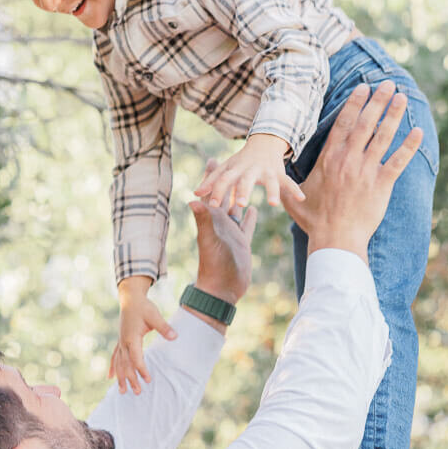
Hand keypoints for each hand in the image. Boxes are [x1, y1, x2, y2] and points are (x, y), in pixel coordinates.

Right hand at [110, 280, 176, 395]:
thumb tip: (175, 337)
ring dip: (121, 378)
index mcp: (131, 337)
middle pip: (126, 364)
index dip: (141, 370)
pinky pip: (115, 357)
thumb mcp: (155, 315)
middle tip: (138, 392)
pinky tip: (110, 377)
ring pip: (119, 363)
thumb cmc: (143, 307)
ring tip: (122, 392)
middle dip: (131, 379)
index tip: (148, 379)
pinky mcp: (120, 341)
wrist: (130, 299)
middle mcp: (123, 342)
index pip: (136, 358)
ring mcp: (120, 342)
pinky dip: (113, 368)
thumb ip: (164, 327)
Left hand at [188, 159, 257, 305]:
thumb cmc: (214, 266)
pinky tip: (255, 207)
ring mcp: (231, 233)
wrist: (222, 290)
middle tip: (233, 163)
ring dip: (239, 196)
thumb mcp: (210, 240)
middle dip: (227, 181)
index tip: (213, 158)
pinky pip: (247, 225)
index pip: (211, 193)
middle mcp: (220, 223)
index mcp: (212, 219)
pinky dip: (250, 216)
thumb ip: (203, 220)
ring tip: (246, 181)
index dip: (211, 176)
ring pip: (236, 209)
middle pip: (223, 197)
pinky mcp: (242, 242)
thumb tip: (192, 200)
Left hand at [194, 133, 304, 208]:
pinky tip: (301, 199)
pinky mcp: (279, 174)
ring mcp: (266, 171)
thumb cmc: (241, 161)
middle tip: (240, 204)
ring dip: (272, 192)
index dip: (218, 191)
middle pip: (245, 181)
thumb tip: (194, 193)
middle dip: (243, 191)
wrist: (264, 143)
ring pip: (270, 182)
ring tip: (273, 204)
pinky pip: (288, 183)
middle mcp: (250, 170)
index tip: (212, 205)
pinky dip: (295, 190)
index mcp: (234, 169)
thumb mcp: (226, 169)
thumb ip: (212, 182)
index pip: (223, 180)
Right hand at [281, 81, 422, 260]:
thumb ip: (286, 185)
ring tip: (401, 97)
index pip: (343, 124)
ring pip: (382, 136)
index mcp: (329, 159)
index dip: (354, 104)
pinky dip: (409, 146)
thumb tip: (275, 180)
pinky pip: (398, 161)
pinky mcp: (381, 184)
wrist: (335, 238)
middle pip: (365, 123)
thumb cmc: (314, 221)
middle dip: (377, 101)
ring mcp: (366, 171)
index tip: (363, 88)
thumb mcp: (293, 198)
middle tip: (387, 84)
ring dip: (393, 115)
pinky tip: (419, 132)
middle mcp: (348, 160)